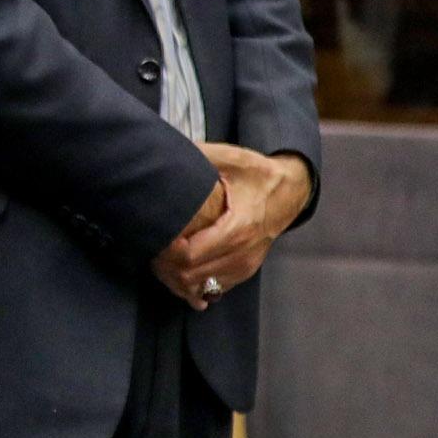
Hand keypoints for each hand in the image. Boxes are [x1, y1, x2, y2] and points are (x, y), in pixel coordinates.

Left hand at [160, 144, 311, 307]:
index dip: (164, 252)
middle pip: (193, 275)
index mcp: (239, 226)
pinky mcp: (246, 270)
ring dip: (177, 279)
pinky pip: (215, 288)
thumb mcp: (230, 158)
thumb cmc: (257, 173)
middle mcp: (244, 251)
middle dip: (165, 268)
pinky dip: (194, 286)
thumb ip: (198, 155)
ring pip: (203, 287)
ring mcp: (246, 264)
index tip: (149, 239)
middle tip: (145, 251)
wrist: (292, 190)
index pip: (191, 254)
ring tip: (156, 261)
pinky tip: (176, 276)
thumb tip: (163, 149)